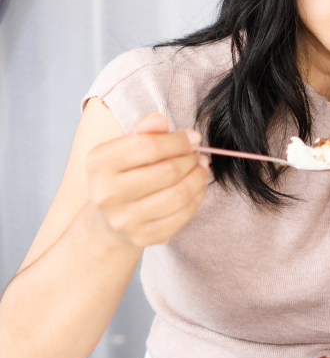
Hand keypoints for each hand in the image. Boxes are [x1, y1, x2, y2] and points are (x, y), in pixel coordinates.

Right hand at [86, 113, 208, 246]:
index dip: (179, 141)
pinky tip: (198, 186)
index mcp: (99, 164)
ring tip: (201, 167)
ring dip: (198, 177)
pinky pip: (183, 214)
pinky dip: (198, 196)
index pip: (150, 146)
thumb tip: (160, 120)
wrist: (109, 218)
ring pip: (179, 194)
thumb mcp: (126, 147)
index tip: (193, 138)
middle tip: (198, 154)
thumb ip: (144, 130)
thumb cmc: (123, 174)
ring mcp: (125, 220)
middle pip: (168, 171)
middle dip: (190, 159)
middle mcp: (106, 194)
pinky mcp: (144, 237)